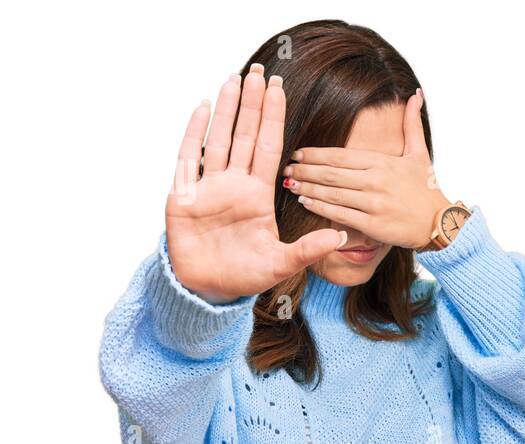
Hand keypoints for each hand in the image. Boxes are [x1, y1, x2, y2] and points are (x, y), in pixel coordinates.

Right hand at [165, 64, 346, 304]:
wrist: (207, 290)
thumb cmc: (244, 275)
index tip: (281, 90)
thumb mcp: (281, 264)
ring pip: (219, 139)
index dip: (274, 119)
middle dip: (253, 104)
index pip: (269, 148)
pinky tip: (203, 108)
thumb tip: (341, 237)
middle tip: (261, 72)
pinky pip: (188, 158)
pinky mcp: (184, 195)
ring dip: (227, 110)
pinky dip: (194, 132)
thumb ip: (308, 250)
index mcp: (258, 195)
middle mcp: (234, 184)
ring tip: (235, 79)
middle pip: (245, 135)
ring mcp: (208, 187)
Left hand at [281, 88, 450, 249]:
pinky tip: (305, 202)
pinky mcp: (373, 224)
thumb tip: (415, 94)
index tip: (297, 152)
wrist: (440, 222)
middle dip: (305, 170)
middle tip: (286, 167)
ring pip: (331, 193)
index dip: (315, 154)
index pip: (340, 156)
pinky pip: (340, 214)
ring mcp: (374, 203)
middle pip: (331, 173)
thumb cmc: (427, 188)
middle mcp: (376, 181)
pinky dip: (319, 207)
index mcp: (382, 162)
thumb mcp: (420, 152)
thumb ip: (412, 123)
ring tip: (290, 183)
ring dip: (307, 187)